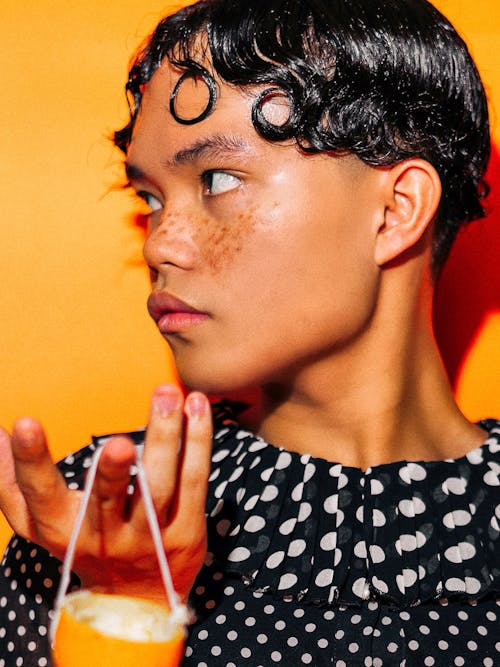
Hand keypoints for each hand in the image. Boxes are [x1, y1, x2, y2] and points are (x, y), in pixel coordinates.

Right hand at [0, 384, 211, 604]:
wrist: (135, 599)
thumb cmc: (84, 545)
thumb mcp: (41, 524)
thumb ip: (14, 482)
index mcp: (62, 528)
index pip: (41, 494)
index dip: (31, 460)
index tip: (26, 423)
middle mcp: (105, 535)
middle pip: (108, 497)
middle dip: (113, 469)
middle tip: (119, 440)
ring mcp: (149, 536)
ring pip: (160, 486)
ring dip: (166, 438)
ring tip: (168, 396)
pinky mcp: (186, 532)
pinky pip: (194, 482)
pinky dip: (197, 442)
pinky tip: (197, 408)